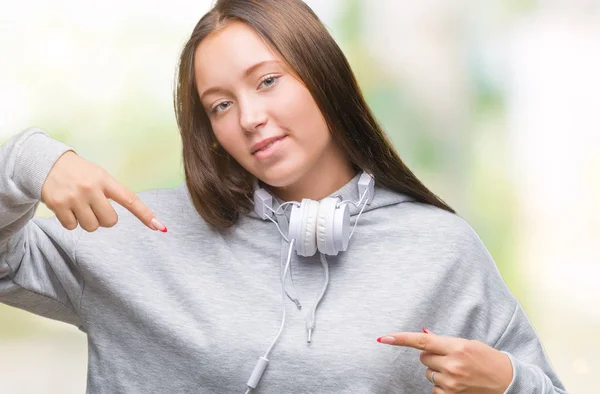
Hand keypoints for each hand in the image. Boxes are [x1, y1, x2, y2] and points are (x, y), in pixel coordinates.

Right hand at [41, 151, 166, 232]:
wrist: (46, 162)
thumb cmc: (79, 173)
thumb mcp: (98, 176)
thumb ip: (111, 192)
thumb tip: (124, 215)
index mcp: (105, 180)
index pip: (130, 199)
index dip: (145, 214)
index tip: (159, 226)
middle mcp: (91, 188)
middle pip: (110, 221)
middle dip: (104, 219)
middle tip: (95, 207)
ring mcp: (74, 197)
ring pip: (91, 226)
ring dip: (87, 221)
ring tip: (79, 206)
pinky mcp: (57, 205)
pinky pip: (72, 226)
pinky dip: (70, 221)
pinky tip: (67, 207)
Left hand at [377, 329, 512, 392]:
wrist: (508, 381)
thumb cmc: (487, 359)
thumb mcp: (468, 344)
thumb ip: (443, 341)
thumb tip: (422, 335)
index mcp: (457, 347)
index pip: (422, 342)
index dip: (400, 339)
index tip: (383, 338)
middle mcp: (452, 365)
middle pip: (423, 358)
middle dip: (432, 356)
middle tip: (450, 357)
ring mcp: (452, 383)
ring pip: (428, 373)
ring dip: (438, 371)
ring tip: (458, 371)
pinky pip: (434, 388)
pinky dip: (442, 385)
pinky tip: (457, 383)